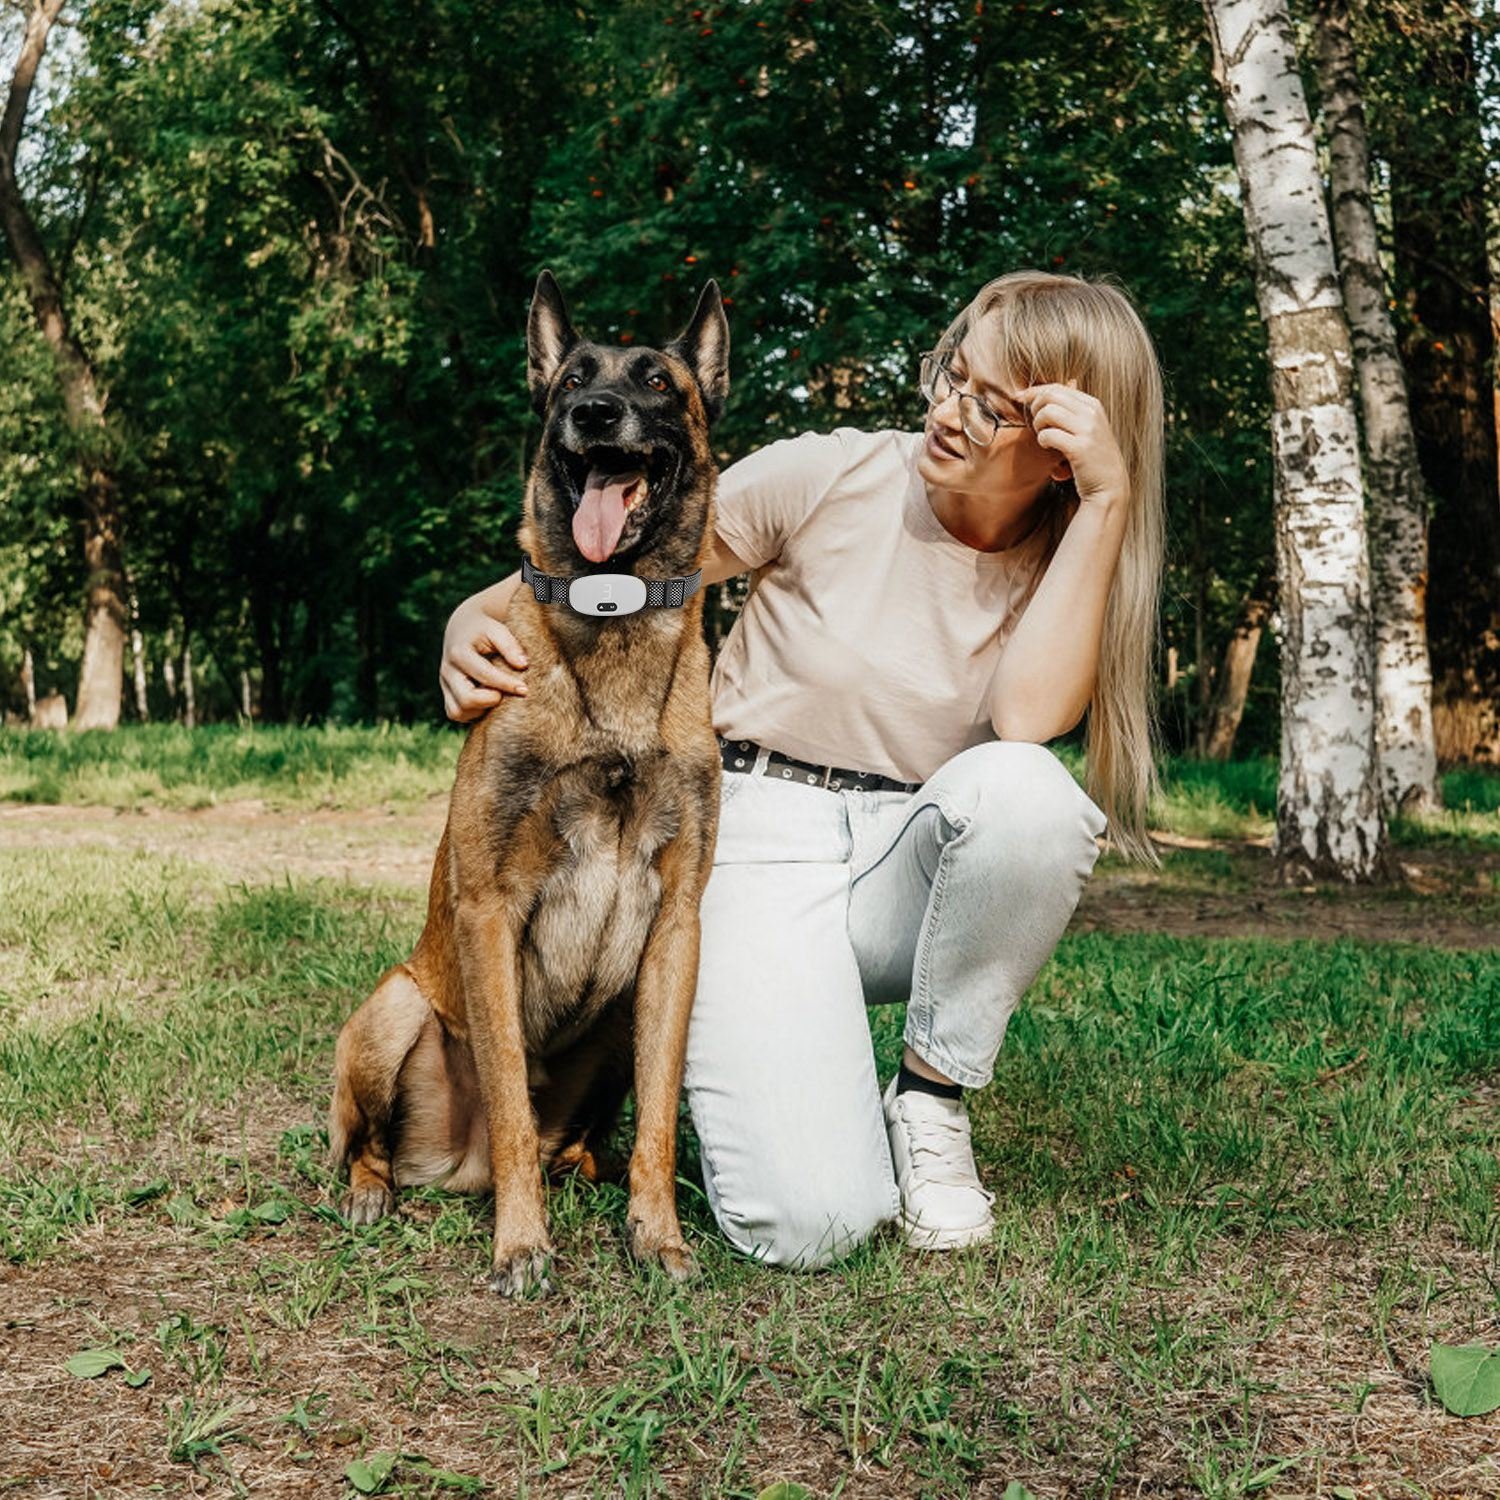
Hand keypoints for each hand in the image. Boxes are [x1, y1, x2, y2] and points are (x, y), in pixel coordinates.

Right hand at [439, 596, 529, 721]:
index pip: (484, 675)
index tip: (524, 689)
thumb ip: (510, 646)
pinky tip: (487, 702)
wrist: (464, 627)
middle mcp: (448, 671)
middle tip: (506, 694)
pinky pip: (455, 713)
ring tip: (496, 697)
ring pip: (457, 712)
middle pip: (466, 699)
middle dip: (490, 701)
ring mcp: (444, 684)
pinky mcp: (447, 693)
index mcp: (459, 653)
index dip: (506, 685)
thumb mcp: (497, 630)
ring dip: (480, 710)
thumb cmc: (485, 629)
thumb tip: (523, 665)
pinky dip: (472, 713)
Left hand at [1017, 381, 1129, 506]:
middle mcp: (1091, 413)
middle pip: (1051, 395)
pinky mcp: (1080, 448)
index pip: (1057, 387)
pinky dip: (1042, 440)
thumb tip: (1043, 393)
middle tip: (1035, 424)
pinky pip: (1049, 434)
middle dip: (1035, 407)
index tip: (1021, 400)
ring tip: (1042, 436)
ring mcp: (1087, 430)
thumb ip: (1071, 411)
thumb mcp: (1088, 428)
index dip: (1035, 392)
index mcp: (1092, 404)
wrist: (1109, 486)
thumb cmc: (1092, 458)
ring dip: (1038, 424)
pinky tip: (1046, 447)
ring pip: (1048, 411)